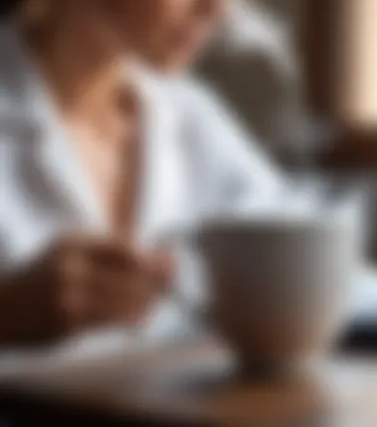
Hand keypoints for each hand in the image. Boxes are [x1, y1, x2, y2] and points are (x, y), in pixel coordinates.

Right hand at [0, 236, 174, 345]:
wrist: (2, 308)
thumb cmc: (46, 276)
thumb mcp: (72, 251)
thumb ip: (110, 250)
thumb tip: (157, 255)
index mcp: (75, 242)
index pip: (126, 248)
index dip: (153, 256)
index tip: (172, 260)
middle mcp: (73, 265)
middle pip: (131, 272)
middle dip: (158, 278)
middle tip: (172, 283)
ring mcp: (69, 293)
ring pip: (126, 296)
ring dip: (149, 300)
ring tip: (157, 302)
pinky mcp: (68, 320)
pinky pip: (112, 319)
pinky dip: (134, 318)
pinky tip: (143, 320)